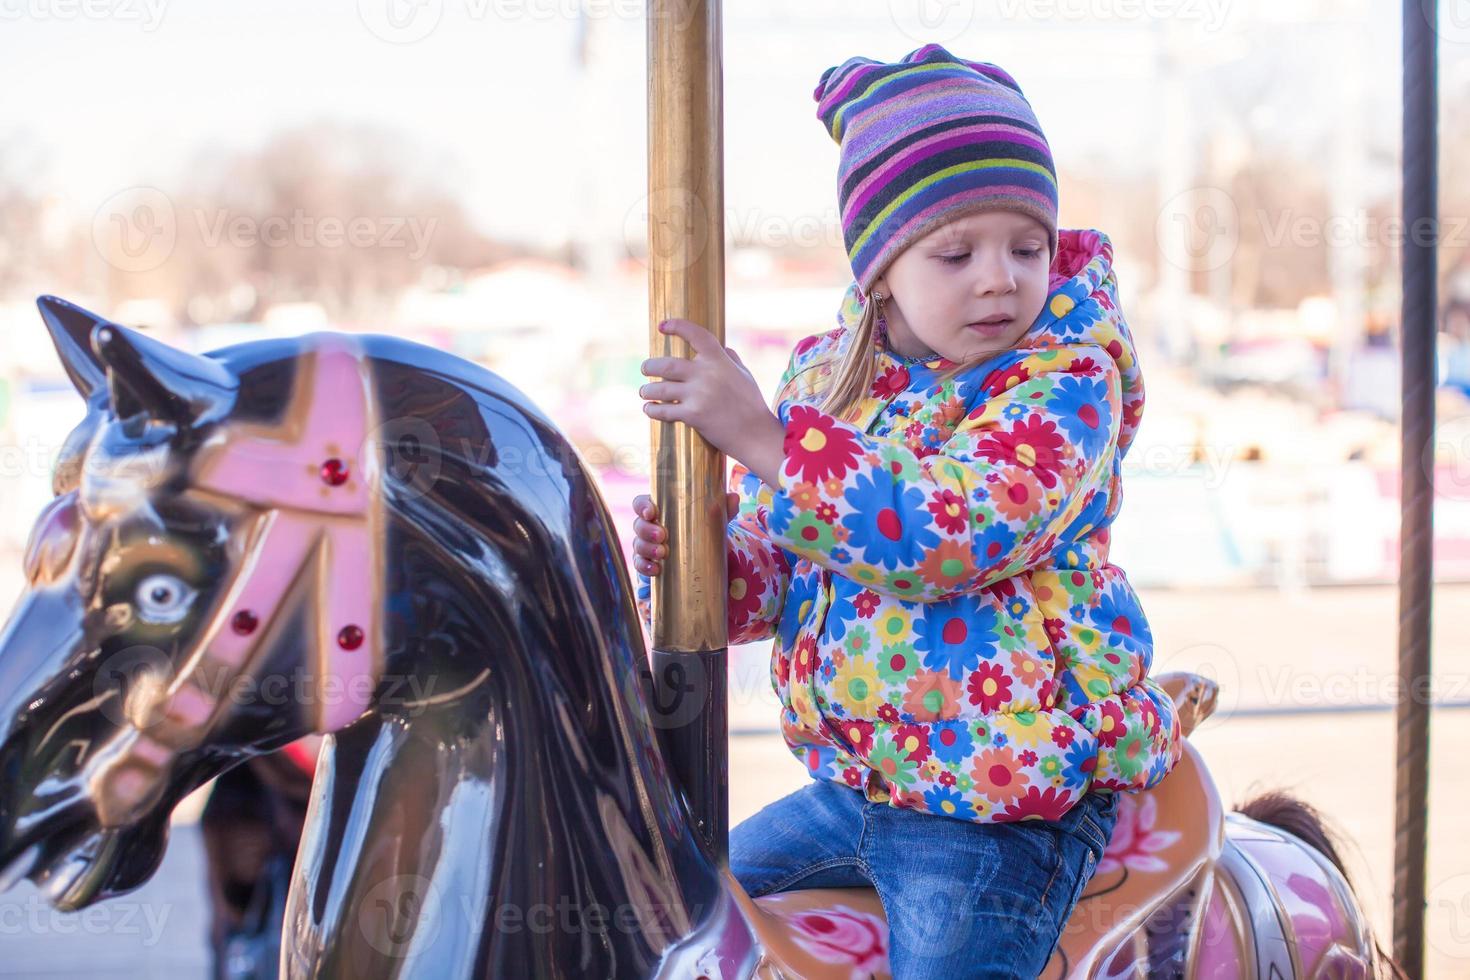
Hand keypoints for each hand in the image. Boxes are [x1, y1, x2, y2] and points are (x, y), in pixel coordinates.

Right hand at [631, 491, 739, 576]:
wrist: (700, 555)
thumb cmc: (701, 530)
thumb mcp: (713, 520)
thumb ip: (723, 509)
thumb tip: (734, 498)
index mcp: (660, 510)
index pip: (641, 503)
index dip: (642, 506)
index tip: (652, 512)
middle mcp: (649, 526)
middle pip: (638, 525)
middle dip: (647, 530)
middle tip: (662, 536)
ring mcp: (646, 545)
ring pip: (638, 545)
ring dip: (647, 549)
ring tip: (662, 553)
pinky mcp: (647, 563)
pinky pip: (640, 564)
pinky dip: (645, 566)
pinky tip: (656, 570)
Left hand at [640, 319, 784, 475]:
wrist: (755, 434)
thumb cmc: (751, 405)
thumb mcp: (745, 376)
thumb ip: (732, 360)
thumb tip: (723, 348)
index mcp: (720, 361)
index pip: (696, 335)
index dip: (677, 326)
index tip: (662, 325)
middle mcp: (707, 374)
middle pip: (667, 364)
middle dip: (650, 366)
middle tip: (645, 368)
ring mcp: (699, 394)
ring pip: (660, 388)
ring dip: (647, 390)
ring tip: (644, 391)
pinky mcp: (693, 415)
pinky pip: (664, 410)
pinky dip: (652, 409)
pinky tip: (649, 408)